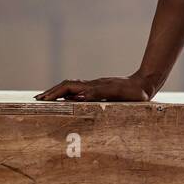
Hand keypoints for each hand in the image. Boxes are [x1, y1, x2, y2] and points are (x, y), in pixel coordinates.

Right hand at [35, 71, 157, 102]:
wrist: (145, 84)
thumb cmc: (134, 92)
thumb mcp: (117, 93)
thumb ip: (98, 94)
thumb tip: (78, 96)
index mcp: (94, 86)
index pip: (68, 87)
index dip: (54, 93)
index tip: (42, 99)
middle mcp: (92, 85)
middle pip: (66, 85)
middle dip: (51, 92)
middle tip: (37, 100)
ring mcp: (95, 86)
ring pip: (72, 87)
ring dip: (58, 92)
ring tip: (46, 99)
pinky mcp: (100, 89)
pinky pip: (79, 91)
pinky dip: (68, 94)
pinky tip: (66, 100)